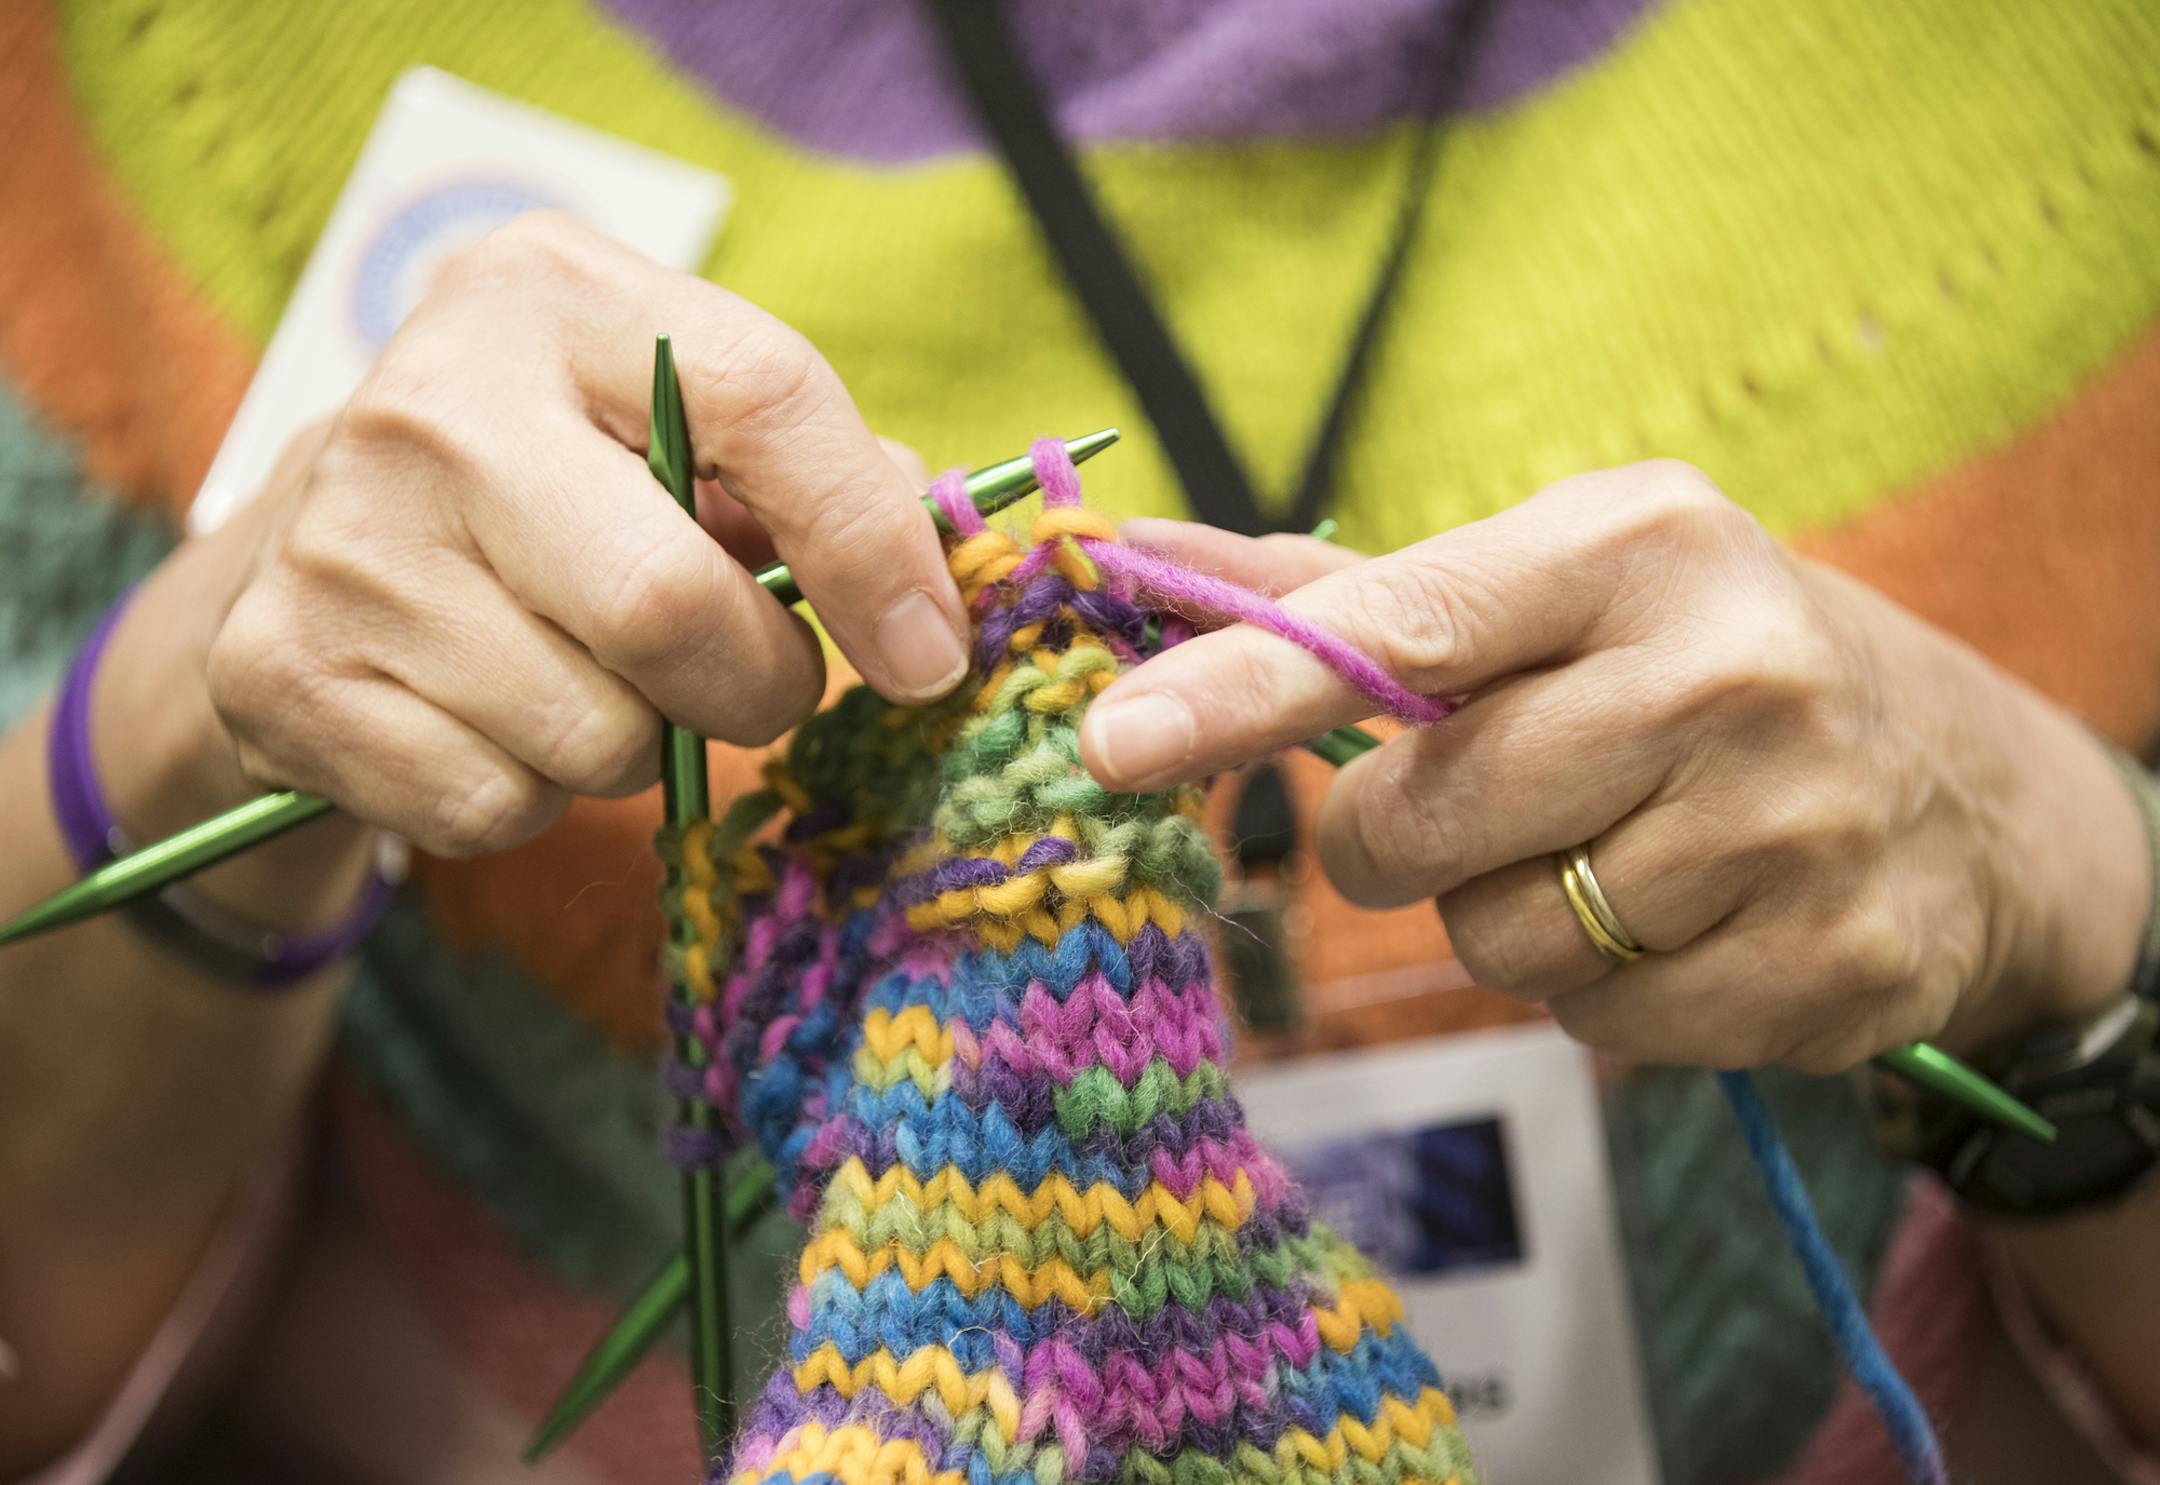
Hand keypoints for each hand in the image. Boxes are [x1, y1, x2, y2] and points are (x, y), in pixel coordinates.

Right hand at [160, 212, 966, 859]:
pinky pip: (495, 805)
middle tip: (758, 688)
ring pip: (591, 735)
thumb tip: (930, 593)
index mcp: (554, 295)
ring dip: (638, 749)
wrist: (322, 537)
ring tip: (591, 679)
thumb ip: (815, 474)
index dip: (873, 545)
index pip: (766, 398)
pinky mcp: (282, 674)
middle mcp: (430, 401)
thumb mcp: (676, 422)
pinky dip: (532, 797)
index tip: (929, 656)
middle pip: (668, 606)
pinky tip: (495, 721)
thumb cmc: (563, 479)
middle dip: (759, 686)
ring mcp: (341, 541)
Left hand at [1081, 463, 2149, 1069]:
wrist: (1958, 786)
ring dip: (1512, 917)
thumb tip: (1140, 554)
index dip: (1242, 690)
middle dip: (1406, 840)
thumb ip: (1344, 593)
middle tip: (1488, 801)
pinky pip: (1597, 1030)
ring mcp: (1792, 830)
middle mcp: (1727, 673)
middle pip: (1419, 825)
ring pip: (1498, 943)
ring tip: (1613, 850)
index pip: (1399, 627)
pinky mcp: (1828, 969)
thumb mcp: (1555, 581)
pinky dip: (1604, 991)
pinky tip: (1685, 921)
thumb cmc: (1693, 662)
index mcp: (1637, 545)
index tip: (1114, 739)